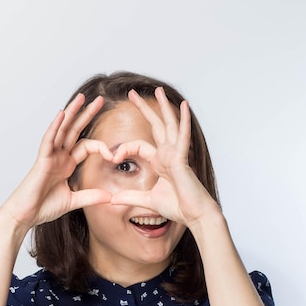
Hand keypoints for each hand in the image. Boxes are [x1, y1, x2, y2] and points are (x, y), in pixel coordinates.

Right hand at [0, 94, 112, 230]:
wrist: (25, 215)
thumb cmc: (43, 207)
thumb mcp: (73, 201)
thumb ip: (91, 197)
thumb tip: (110, 197)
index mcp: (66, 164)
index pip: (87, 147)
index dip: (101, 148)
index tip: (114, 155)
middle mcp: (59, 156)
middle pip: (75, 130)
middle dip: (87, 115)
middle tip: (100, 100)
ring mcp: (49, 156)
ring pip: (62, 129)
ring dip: (72, 113)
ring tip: (82, 98)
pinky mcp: (41, 160)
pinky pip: (48, 140)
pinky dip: (55, 127)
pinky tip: (62, 114)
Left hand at [110, 87, 219, 226]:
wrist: (194, 215)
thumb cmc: (177, 207)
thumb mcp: (147, 201)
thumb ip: (129, 197)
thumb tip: (111, 199)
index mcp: (160, 161)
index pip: (138, 145)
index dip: (123, 148)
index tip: (112, 157)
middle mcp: (168, 154)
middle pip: (155, 126)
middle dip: (144, 108)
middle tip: (131, 93)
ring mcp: (176, 155)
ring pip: (169, 125)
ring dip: (163, 107)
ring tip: (158, 90)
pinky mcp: (182, 159)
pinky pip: (182, 137)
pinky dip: (183, 121)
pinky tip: (184, 105)